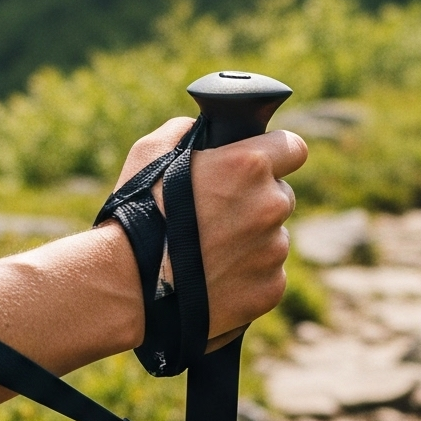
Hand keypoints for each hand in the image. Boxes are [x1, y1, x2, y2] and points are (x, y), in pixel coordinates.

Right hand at [112, 117, 306, 344]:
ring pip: (273, 240)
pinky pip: (268, 277)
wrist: (127, 285)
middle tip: (217, 217)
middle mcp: (270, 205)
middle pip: (281, 197)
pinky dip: (247, 278)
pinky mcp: (270, 289)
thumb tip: (200, 131)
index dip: (276, 155)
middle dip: (256, 203)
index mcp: (249, 166)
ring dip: (251, 243)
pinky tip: (213, 280)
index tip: (260, 166)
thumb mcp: (150, 153)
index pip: (293, 148)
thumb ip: (186, 132)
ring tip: (207, 254)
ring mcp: (273, 250)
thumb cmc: (135, 214)